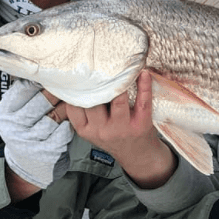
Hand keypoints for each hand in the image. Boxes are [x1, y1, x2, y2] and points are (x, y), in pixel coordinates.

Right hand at [0, 79, 73, 189]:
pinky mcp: (47, 152)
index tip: (54, 76)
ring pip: (56, 115)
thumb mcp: (15, 115)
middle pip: (43, 100)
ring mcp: (30, 141)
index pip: (25, 88)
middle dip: (58, 93)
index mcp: (4, 114)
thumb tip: (43, 71)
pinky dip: (68, 127)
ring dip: (66, 110)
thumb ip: (24, 96)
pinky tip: (67, 125)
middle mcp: (14, 127)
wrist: (26, 167)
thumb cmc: (24, 135)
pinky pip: (64, 131)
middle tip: (69, 87)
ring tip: (71, 106)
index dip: (43, 81)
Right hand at [61, 71, 176, 188]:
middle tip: (98, 64)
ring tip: (119, 67)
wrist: (138, 155)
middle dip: (96, 82)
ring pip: (117, 100)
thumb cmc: (113, 135)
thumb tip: (75, 78)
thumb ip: (84, 110)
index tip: (76, 73)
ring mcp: (122, 128)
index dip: (75, 88)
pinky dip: (144, 85)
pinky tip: (143, 73)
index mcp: (86, 130)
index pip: (74, 107)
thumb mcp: (92, 128)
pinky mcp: (141, 125)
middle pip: (94, 101)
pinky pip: (143, 102)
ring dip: (119, 82)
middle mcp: (102, 130)